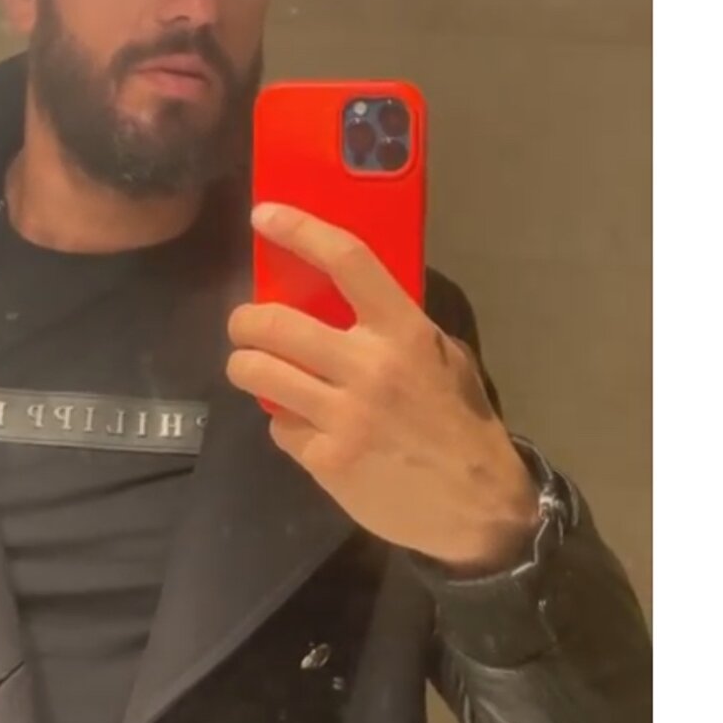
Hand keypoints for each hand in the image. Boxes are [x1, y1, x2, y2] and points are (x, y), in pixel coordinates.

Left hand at [228, 203, 539, 574]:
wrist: (477, 505)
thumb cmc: (459, 425)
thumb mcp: (444, 360)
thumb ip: (396, 330)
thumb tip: (342, 305)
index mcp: (404, 332)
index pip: (347, 261)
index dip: (300, 231)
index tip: (264, 216)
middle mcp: (369, 368)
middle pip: (275, 324)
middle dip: (244, 322)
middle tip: (245, 326)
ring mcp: (344, 417)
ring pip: (259, 375)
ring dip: (246, 368)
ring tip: (254, 370)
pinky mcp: (326, 460)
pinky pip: (280, 428)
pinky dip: (284, 425)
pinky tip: (305, 431)